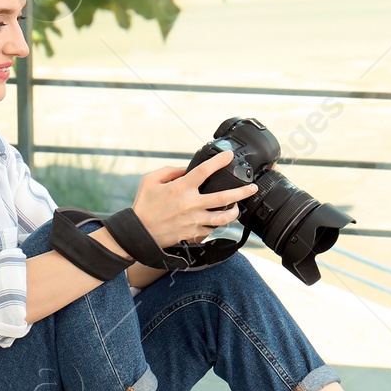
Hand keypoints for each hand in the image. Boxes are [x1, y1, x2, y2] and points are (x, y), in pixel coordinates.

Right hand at [131, 149, 257, 247]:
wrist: (139, 233)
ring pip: (222, 218)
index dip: (219, 161)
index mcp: (181, 188)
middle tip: (252, 187)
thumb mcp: (150, 180)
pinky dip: (215, 225)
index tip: (229, 156)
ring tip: (238, 208)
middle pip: (223, 197)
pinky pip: (210, 230)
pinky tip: (218, 220)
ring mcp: (193, 221)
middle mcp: (191, 204)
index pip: (205, 171)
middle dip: (242, 192)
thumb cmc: (144, 206)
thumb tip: (186, 169)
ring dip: (234, 212)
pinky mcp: (193, 234)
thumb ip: (170, 171)